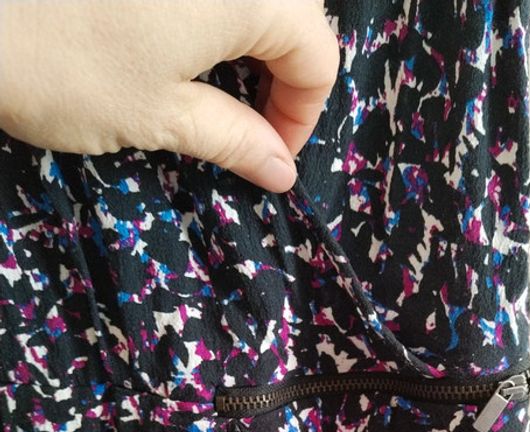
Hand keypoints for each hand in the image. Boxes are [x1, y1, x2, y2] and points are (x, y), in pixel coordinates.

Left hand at [0, 0, 339, 190]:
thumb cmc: (63, 63)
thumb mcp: (158, 114)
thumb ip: (234, 138)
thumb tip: (281, 170)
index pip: (319, 55)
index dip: (302, 115)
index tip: (268, 154)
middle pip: (291, 12)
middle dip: (281, 73)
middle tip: (244, 121)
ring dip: (246, 39)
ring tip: (209, 81)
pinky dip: (207, 13)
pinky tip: (171, 37)